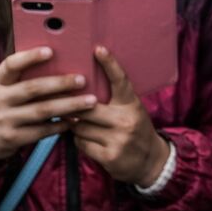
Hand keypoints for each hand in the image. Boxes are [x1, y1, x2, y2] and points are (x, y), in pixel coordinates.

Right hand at [0, 47, 92, 173]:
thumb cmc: (0, 108)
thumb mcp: (2, 90)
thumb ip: (23, 79)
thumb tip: (61, 61)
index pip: (10, 65)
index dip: (29, 57)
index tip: (51, 50)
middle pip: (32, 88)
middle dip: (60, 83)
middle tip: (83, 79)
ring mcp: (4, 120)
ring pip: (42, 111)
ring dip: (69, 105)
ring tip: (90, 101)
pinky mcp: (11, 138)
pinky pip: (41, 130)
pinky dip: (61, 125)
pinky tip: (76, 120)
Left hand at [71, 46, 168, 187]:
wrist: (150, 161)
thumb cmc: (135, 131)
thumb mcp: (131, 111)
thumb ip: (113, 101)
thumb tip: (81, 89)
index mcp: (132, 105)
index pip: (121, 81)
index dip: (110, 64)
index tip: (98, 49)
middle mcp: (127, 120)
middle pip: (88, 107)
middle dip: (72, 106)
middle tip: (60, 101)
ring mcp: (118, 139)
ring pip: (80, 127)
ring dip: (74, 126)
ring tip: (77, 124)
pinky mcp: (109, 156)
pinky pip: (81, 143)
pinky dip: (79, 141)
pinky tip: (85, 139)